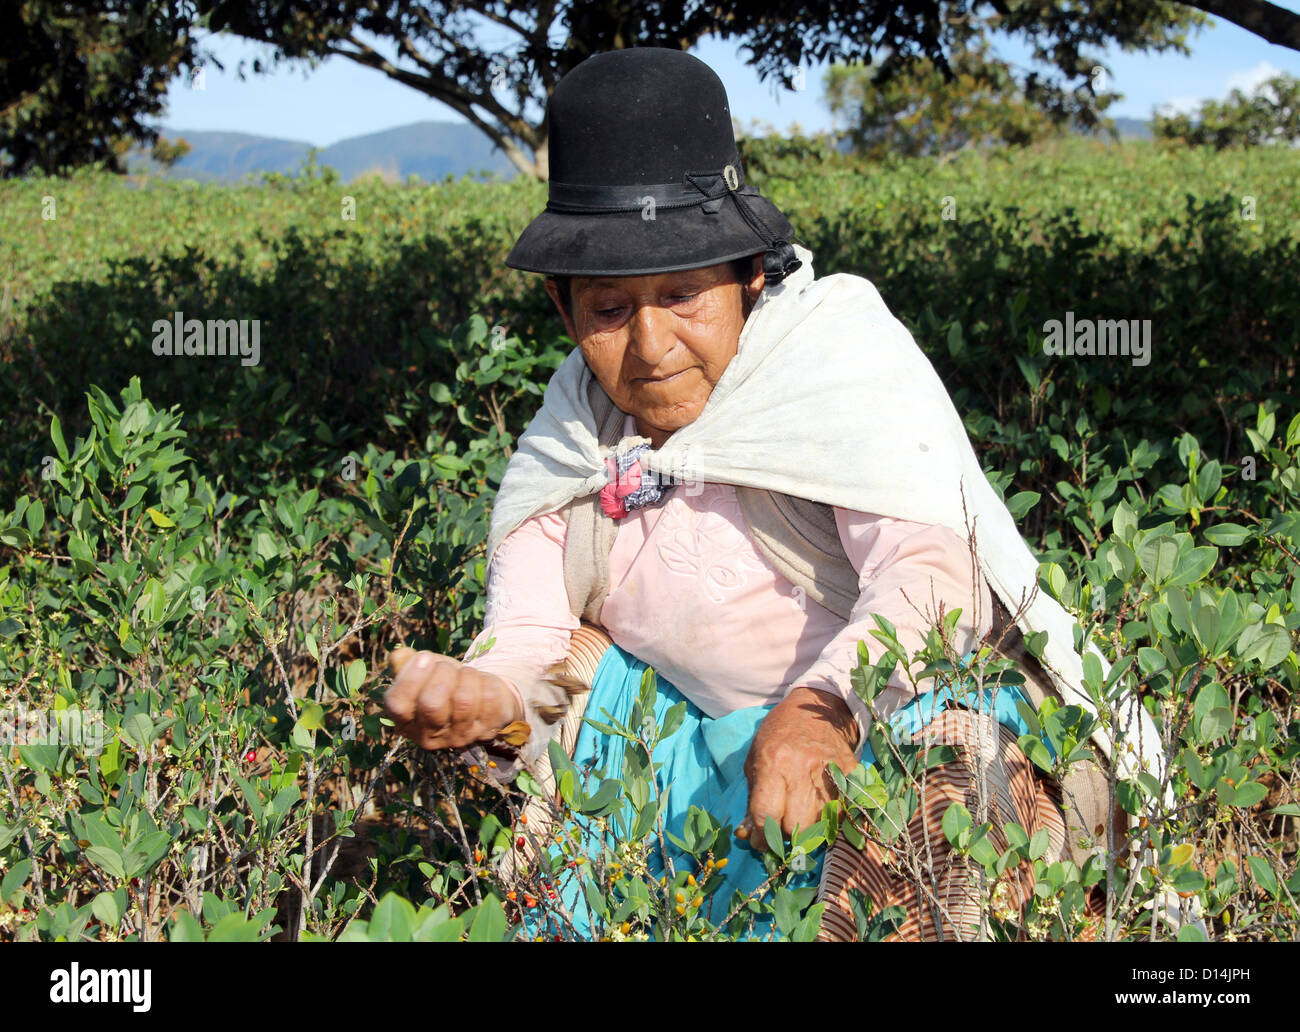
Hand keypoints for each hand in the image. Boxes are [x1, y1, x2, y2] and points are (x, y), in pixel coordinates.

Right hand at [384, 647, 521, 749]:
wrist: (480, 693)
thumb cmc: (445, 681)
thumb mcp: (423, 670)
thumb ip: (405, 661)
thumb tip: (399, 657)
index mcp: (406, 722)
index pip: (398, 705)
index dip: (410, 679)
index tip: (425, 657)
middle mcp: (429, 737)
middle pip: (432, 704)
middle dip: (443, 674)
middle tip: (447, 668)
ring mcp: (460, 738)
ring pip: (464, 700)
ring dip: (467, 675)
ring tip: (466, 674)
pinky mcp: (487, 730)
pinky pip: (489, 698)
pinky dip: (487, 681)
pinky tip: (482, 684)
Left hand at [738, 687, 858, 851]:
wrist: (817, 709)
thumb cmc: (778, 735)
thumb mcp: (755, 760)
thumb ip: (752, 799)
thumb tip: (748, 835)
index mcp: (773, 763)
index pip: (766, 815)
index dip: (760, 837)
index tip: (758, 841)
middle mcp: (803, 769)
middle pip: (796, 827)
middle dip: (785, 835)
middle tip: (781, 828)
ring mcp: (831, 773)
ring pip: (821, 826)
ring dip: (808, 830)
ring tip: (800, 818)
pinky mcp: (851, 775)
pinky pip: (842, 814)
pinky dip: (830, 820)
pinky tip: (820, 811)